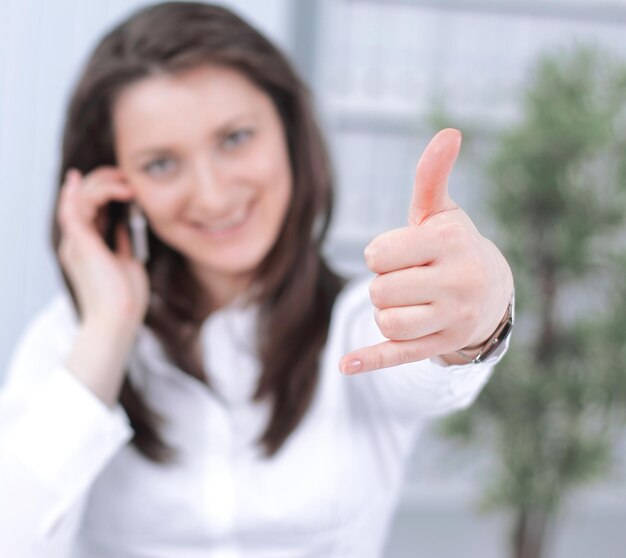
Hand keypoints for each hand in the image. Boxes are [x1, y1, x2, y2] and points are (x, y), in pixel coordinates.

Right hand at [57, 167, 149, 330]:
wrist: (119, 321)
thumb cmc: (125, 299)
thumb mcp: (127, 262)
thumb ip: (123, 243)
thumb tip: (127, 224)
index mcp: (89, 245)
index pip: (92, 206)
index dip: (107, 188)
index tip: (130, 182)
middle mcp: (78, 241)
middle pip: (83, 197)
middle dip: (105, 180)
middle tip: (129, 177)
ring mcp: (76, 243)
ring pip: (80, 199)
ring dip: (103, 184)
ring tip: (127, 183)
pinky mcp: (80, 245)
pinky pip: (72, 210)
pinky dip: (79, 192)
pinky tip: (96, 181)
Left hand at [339, 128, 512, 373]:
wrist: (492, 291)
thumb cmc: (454, 245)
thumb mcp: (442, 212)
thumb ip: (432, 176)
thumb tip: (449, 133)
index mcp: (449, 244)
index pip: (379, 255)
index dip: (379, 254)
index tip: (399, 253)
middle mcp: (456, 283)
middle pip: (381, 291)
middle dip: (384, 283)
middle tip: (408, 278)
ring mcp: (451, 319)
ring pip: (386, 322)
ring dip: (386, 311)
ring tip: (408, 300)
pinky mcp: (440, 345)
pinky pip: (399, 355)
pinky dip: (370, 361)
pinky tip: (345, 365)